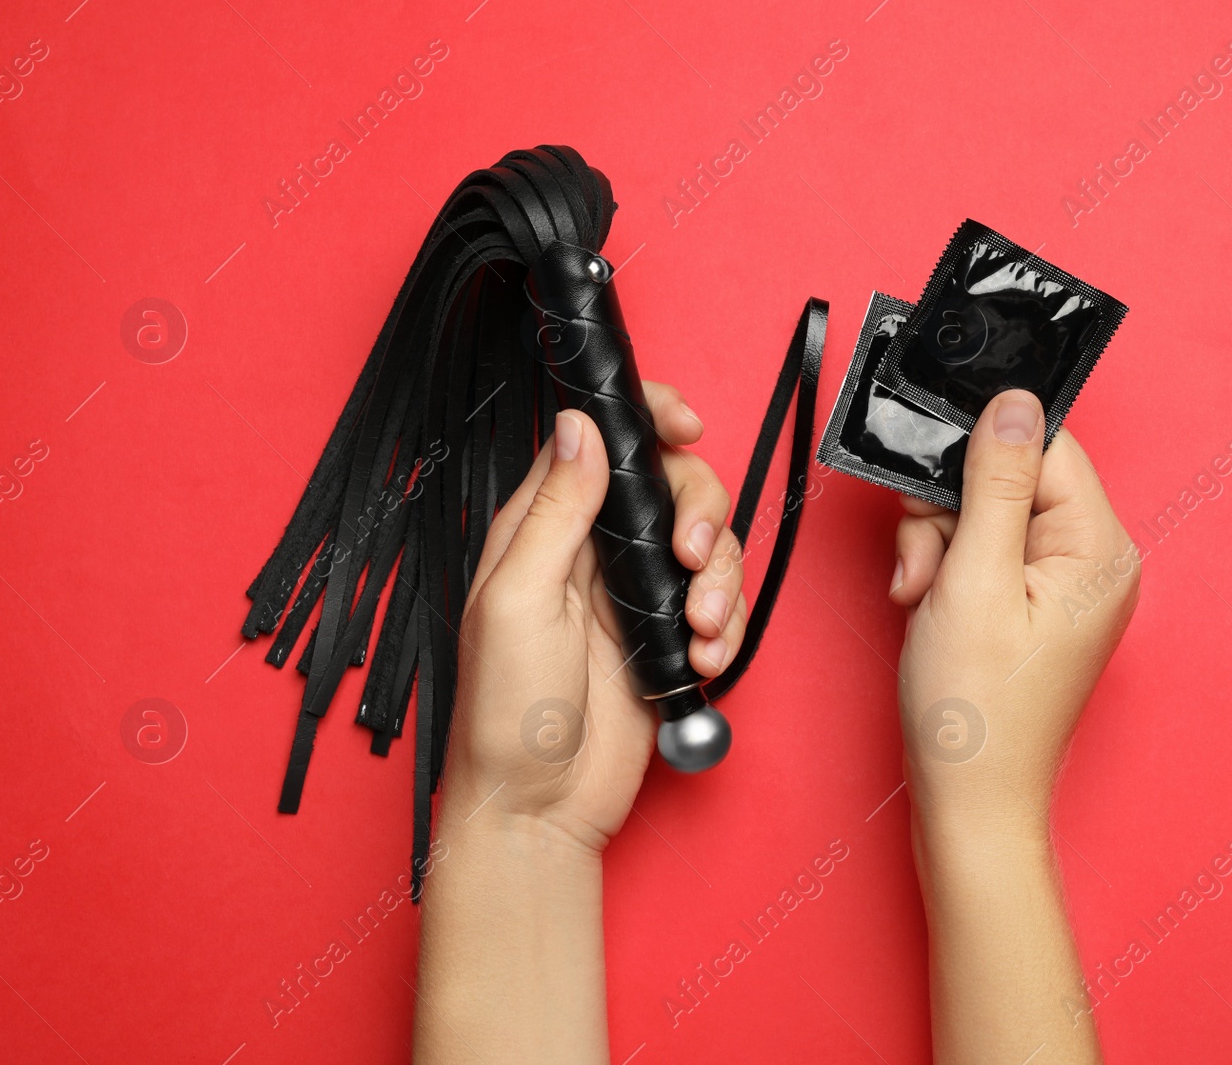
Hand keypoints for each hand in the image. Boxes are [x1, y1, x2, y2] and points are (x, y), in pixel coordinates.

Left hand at [442, 382, 746, 853]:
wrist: (537, 809)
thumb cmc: (505, 714)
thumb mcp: (520, 600)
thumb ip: (555, 510)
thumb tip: (578, 427)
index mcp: (545, 527)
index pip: (602, 442)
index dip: (649, 422)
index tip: (686, 427)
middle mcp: (593, 553)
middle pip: (673, 488)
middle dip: (701, 516)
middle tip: (691, 560)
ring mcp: (634, 597)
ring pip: (707, 546)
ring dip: (720, 582)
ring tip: (698, 631)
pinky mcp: (666, 640)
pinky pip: (719, 606)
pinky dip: (725, 628)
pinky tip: (700, 660)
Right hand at [891, 389, 1139, 837]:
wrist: (969, 799)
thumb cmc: (976, 711)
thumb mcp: (973, 580)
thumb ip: (992, 485)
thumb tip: (1012, 404)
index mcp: (1098, 548)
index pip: (1041, 446)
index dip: (975, 458)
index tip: (931, 491)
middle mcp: (1091, 559)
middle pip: (1007, 475)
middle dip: (947, 510)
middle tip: (926, 567)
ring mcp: (1062, 583)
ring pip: (983, 510)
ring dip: (936, 542)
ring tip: (923, 595)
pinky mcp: (1030, 601)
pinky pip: (981, 549)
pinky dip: (942, 568)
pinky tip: (925, 603)